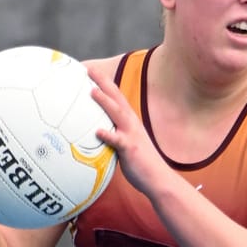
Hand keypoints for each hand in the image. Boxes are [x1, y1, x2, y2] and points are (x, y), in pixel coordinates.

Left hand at [86, 66, 167, 198]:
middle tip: (88, 69)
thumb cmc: (139, 162)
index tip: (88, 70)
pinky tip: (97, 132)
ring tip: (92, 92)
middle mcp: (131, 122)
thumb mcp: (125, 143)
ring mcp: (131, 134)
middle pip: (116, 97)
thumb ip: (112, 134)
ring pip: (117, 113)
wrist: (157, 178)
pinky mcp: (130, 148)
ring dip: (105, 101)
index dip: (103, 82)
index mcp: (129, 120)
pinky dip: (108, 135)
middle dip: (103, 81)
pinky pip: (118, 141)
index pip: (115, 96)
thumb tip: (95, 133)